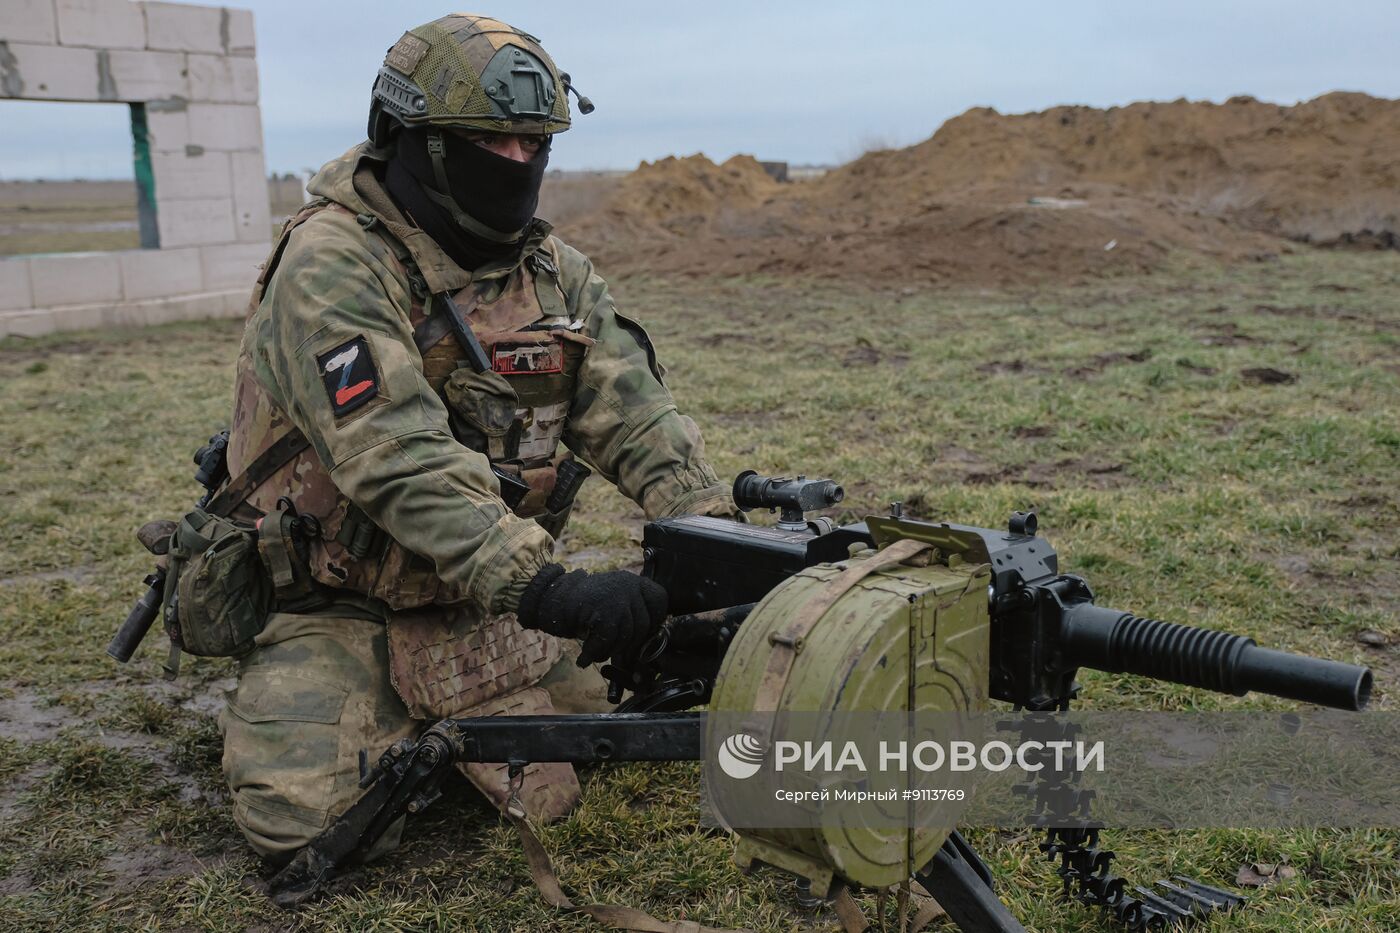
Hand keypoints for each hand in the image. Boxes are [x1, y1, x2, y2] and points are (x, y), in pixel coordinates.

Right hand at [516, 564, 667, 666]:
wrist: (550, 599)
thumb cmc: (584, 607)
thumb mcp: (613, 604)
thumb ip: (631, 618)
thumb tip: (647, 650)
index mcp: (635, 581)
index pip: (659, 602)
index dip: (654, 621)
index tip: (643, 634)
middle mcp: (629, 585)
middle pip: (643, 625)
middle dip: (629, 645)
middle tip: (615, 654)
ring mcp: (618, 597)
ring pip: (627, 636)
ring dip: (610, 650)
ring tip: (595, 653)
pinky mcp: (605, 612)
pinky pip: (608, 641)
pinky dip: (595, 652)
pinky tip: (584, 656)